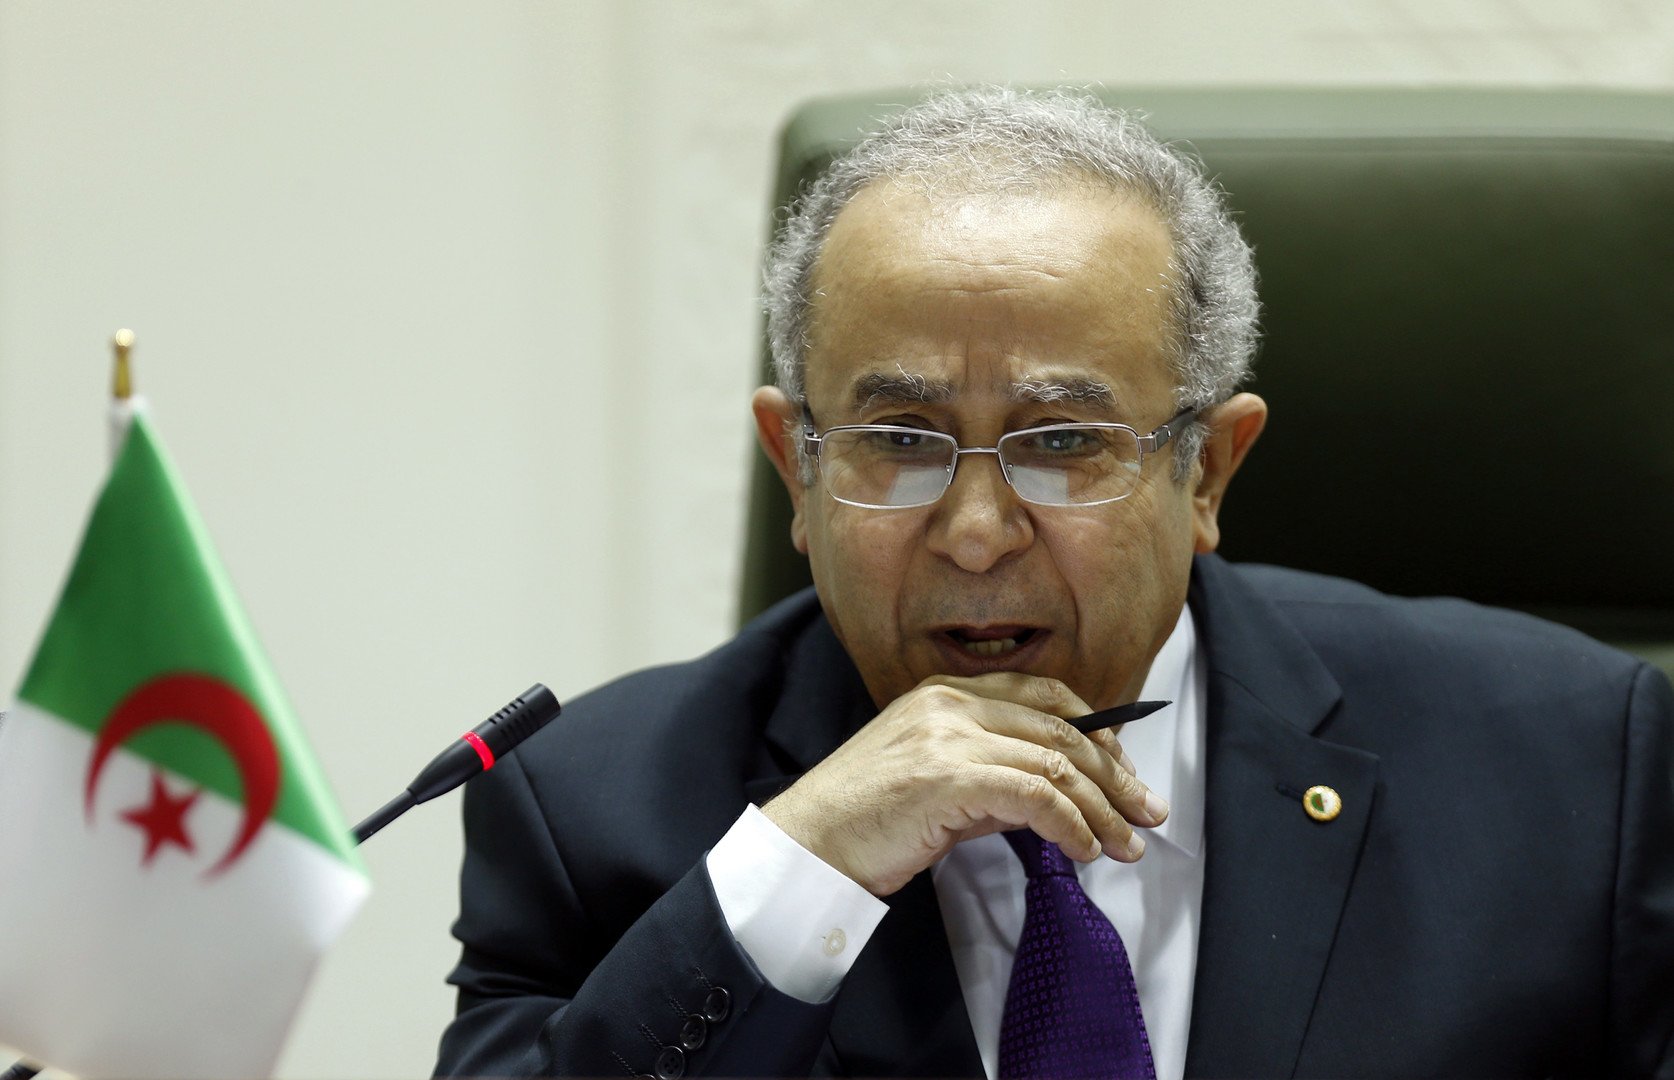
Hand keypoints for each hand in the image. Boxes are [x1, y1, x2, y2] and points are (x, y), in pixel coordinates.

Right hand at [761, 672, 1167, 895]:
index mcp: (946, 692)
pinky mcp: (950, 777)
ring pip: (1057, 762)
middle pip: (1062, 727)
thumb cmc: (863, 820)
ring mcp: (950, 735)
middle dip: (1116, 775)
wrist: (806, 844)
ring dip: (1103, 810)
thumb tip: (1051, 799)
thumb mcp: (935, 783)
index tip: (1123, 771)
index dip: (1097, 729)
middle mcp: (951, 702)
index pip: (1044, 693)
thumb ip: (991, 778)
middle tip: (1149, 813)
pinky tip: (1083, 852)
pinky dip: (1071, 826)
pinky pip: (1036, 796)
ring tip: (1127, 846)